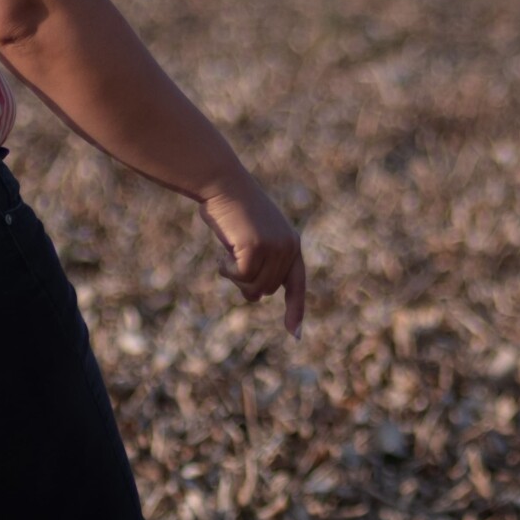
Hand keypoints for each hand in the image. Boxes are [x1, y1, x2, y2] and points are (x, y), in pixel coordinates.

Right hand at [198, 174, 307, 336]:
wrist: (223, 185)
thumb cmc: (232, 212)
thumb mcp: (250, 243)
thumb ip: (259, 267)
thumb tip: (256, 297)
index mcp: (292, 244)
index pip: (297, 285)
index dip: (295, 310)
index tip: (294, 334)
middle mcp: (289, 247)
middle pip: (266, 290)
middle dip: (245, 283)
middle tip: (232, 260)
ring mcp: (275, 248)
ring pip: (253, 288)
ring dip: (235, 277)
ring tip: (229, 252)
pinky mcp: (257, 248)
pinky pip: (240, 277)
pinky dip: (226, 270)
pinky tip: (222, 254)